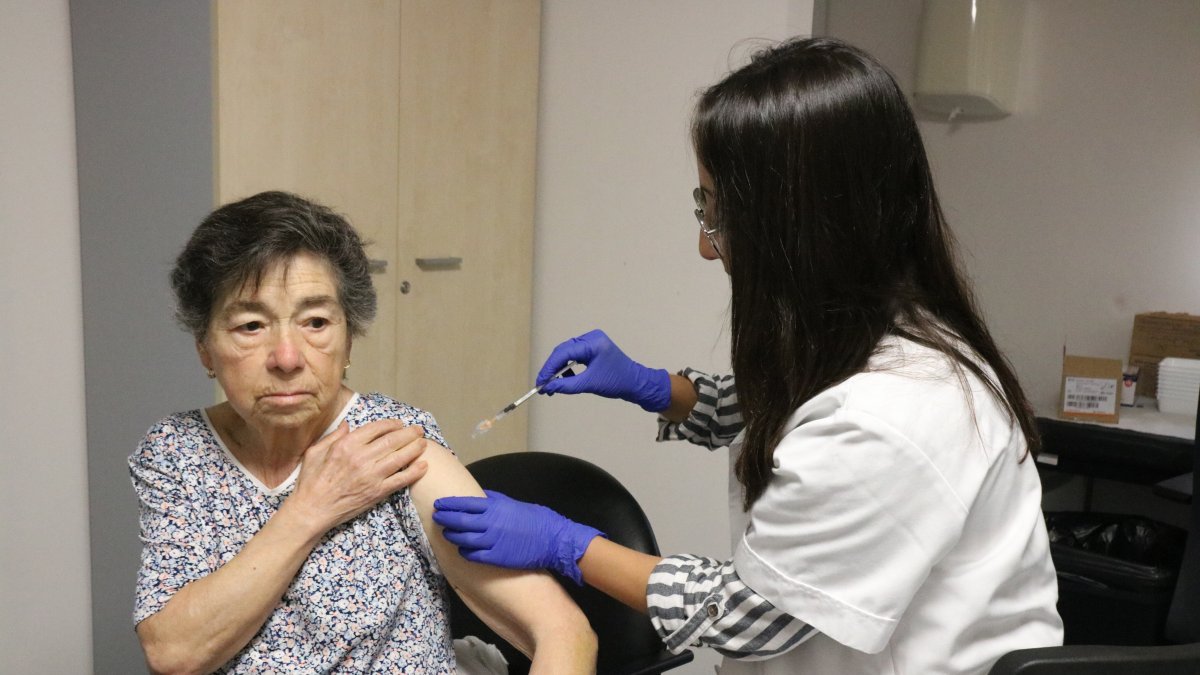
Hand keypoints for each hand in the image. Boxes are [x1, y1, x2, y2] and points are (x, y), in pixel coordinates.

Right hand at [289, 419, 428, 533]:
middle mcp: (361, 458)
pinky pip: (400, 480)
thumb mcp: (315, 452)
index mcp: (346, 445)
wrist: (312, 510)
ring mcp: (371, 476)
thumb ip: (333, 436)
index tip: (399, 423)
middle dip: (409, 433)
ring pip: (400, 458)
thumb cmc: (311, 481)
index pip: (376, 428)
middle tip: (418, 430)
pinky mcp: (377, 492)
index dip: (391, 424)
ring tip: (424, 443)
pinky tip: (423, 465)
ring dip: (415, 448)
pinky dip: (414, 472)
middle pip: (392, 440)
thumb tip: (347, 424)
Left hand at [432, 490, 603, 584]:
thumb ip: (494, 500)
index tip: (439, 504)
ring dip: (452, 535)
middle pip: (459, 520)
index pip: (464, 503)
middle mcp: (491, 523)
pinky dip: (464, 551)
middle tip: (436, 517)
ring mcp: (493, 541)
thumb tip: (479, 496)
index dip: (449, 504)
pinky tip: (462, 549)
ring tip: (447, 533)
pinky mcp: (496, 557)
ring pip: (463, 538)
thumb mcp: (514, 503)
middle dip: (444, 518)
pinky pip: (473, 555)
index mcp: (495, 507)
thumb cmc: (535, 519)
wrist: (553, 539)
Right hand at [535, 329, 670, 411]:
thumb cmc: (617, 382)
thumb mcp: (589, 384)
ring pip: (567, 354)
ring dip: (558, 369)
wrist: (636, 384)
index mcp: (593, 343)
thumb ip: (566, 386)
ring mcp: (592, 342)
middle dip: (551, 369)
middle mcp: (591, 338)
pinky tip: (565, 379)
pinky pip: (574, 356)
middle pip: (563, 351)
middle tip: (543, 385)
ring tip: (552, 386)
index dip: (549, 368)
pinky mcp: (592, 349)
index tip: (540, 382)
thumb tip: (547, 388)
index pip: (563, 352)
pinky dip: (567, 368)